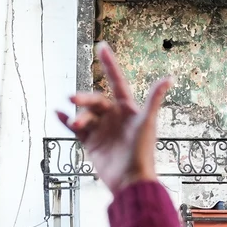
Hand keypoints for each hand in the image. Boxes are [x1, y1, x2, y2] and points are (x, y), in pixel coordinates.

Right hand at [56, 43, 171, 192]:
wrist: (130, 180)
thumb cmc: (142, 151)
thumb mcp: (147, 122)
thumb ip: (154, 98)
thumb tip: (169, 77)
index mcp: (128, 109)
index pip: (116, 81)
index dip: (109, 64)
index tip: (102, 46)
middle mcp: (114, 116)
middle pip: (96, 100)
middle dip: (84, 97)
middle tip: (73, 97)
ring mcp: (102, 129)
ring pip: (85, 114)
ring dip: (78, 115)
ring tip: (75, 122)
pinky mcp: (91, 143)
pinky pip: (76, 128)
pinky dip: (65, 121)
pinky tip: (57, 114)